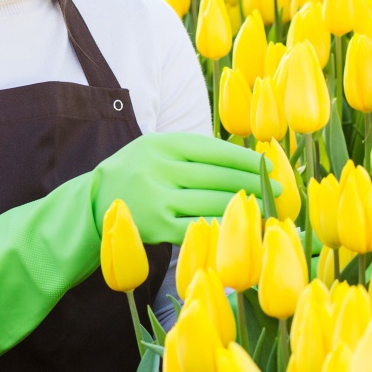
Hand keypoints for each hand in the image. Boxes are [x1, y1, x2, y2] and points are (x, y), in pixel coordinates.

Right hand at [90, 133, 273, 245]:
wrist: (92, 204)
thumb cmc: (134, 175)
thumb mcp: (155, 151)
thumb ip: (191, 152)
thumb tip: (244, 160)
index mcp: (161, 144)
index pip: (214, 150)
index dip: (246, 159)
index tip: (269, 166)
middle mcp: (158, 168)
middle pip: (218, 176)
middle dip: (253, 183)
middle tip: (279, 190)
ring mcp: (157, 199)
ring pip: (212, 201)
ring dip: (245, 207)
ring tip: (266, 208)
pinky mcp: (156, 227)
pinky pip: (198, 226)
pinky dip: (222, 226)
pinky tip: (240, 227)